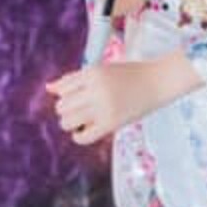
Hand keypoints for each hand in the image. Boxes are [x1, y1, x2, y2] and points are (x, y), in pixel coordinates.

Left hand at [46, 50, 205, 144]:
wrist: (158, 81)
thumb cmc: (130, 73)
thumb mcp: (102, 69)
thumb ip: (75, 79)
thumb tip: (48, 88)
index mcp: (92, 72)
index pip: (62, 88)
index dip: (64, 95)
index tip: (75, 96)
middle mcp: (95, 89)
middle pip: (61, 106)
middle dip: (66, 109)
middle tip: (80, 108)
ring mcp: (103, 107)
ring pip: (68, 121)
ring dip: (71, 122)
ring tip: (83, 119)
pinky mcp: (111, 123)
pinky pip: (83, 136)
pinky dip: (79, 136)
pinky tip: (84, 130)